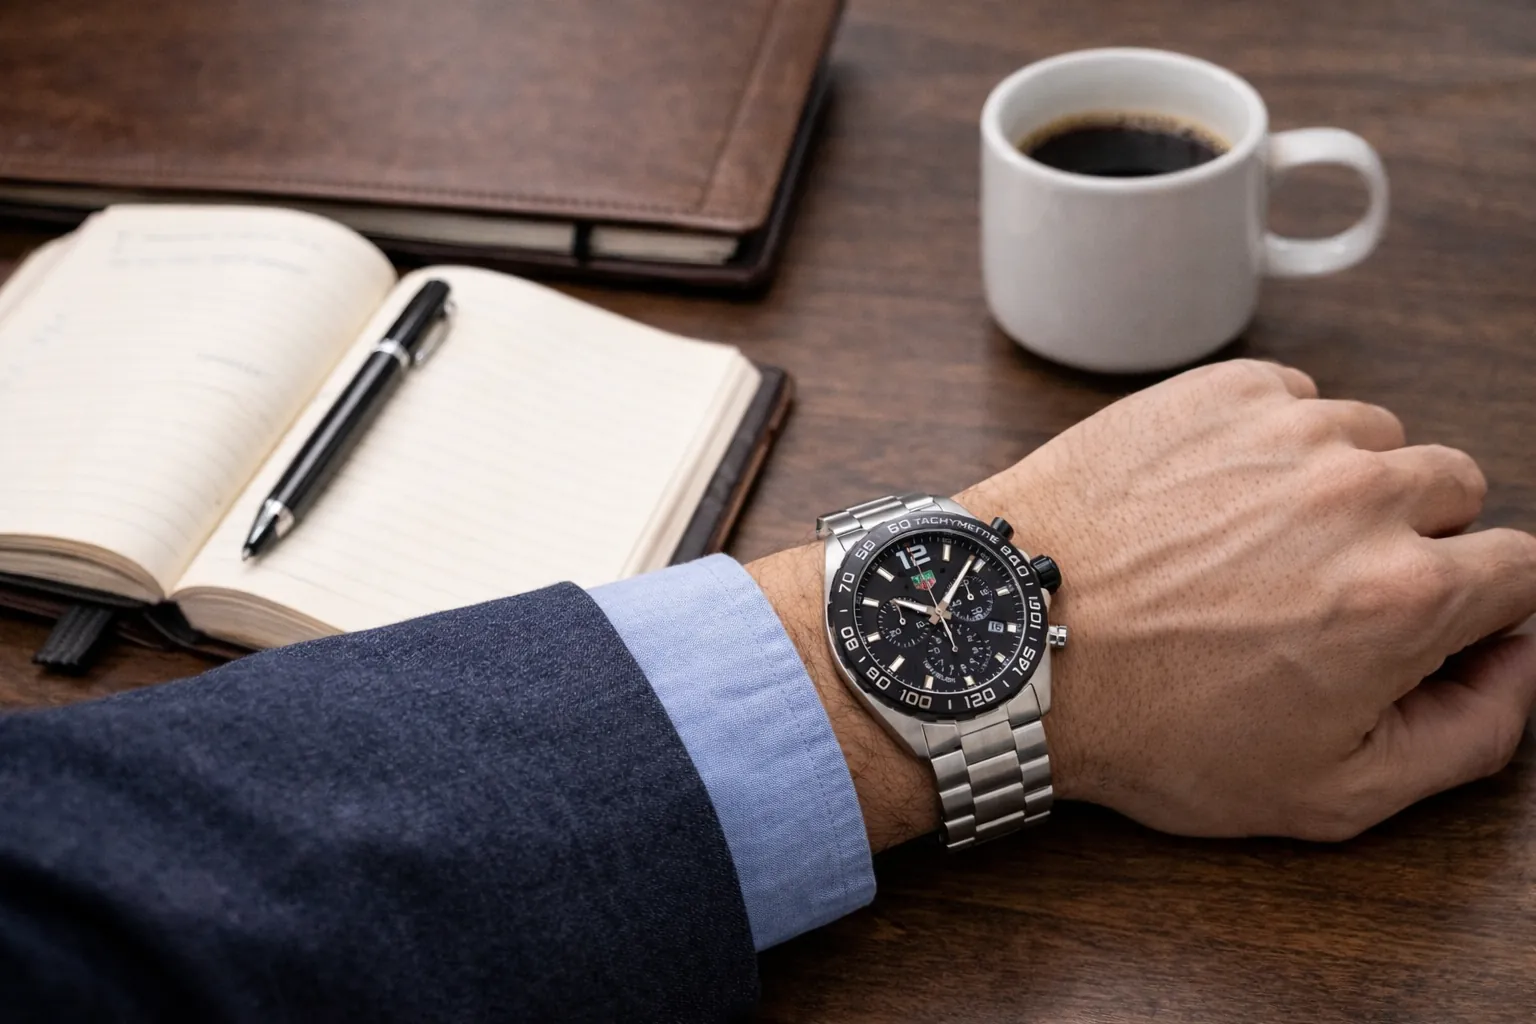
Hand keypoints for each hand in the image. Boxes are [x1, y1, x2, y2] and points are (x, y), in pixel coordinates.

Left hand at [749, 360, 1535, 849]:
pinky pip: (1294, 401)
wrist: (1010, 644)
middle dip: (1413, 542)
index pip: (1520, 569)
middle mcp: (1360, 492)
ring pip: (1374, 440)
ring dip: (1341, 486)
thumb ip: (1466, 736)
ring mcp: (1285, 429)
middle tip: (1321, 593)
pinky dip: (1273, 443)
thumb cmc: (1149, 726)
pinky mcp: (1215, 391)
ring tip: (1254, 548)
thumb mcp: (1326, 793)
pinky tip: (1213, 502)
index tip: (1417, 626)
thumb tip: (1516, 663)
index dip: (1475, 607)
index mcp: (1405, 593)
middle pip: (1453, 493)